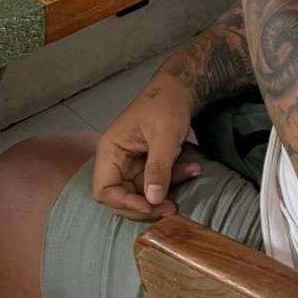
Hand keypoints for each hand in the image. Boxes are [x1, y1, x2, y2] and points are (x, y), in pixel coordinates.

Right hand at [91, 73, 201, 219]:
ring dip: (166, 190)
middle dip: (147, 205)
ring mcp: (132, 162)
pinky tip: (193, 169)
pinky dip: (174, 178)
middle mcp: (117, 159)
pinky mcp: (148, 163)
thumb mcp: (164, 134)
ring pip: (143, 192)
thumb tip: (152, 200)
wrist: (180, 88)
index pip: (104, 191)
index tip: (150, 206)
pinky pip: (157, 181)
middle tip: (171, 208)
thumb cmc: (166, 104)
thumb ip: (158, 167)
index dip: (124, 203)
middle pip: (122, 197)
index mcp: (110, 150)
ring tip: (191, 173)